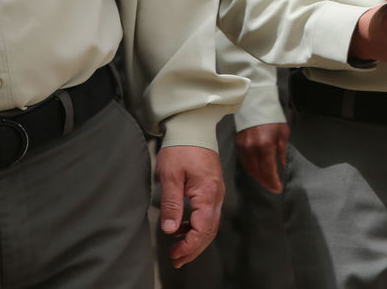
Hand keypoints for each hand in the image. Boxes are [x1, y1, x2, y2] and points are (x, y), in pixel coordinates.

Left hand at [157, 145, 224, 267]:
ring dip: (195, 239)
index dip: (189, 246)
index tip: (175, 255)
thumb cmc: (181, 147)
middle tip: (176, 260)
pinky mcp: (212, 188)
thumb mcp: (170, 175)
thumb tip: (171, 229)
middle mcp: (217, 195)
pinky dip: (197, 225)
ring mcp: (216, 192)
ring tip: (178, 248)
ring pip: (210, 223)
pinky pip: (208, 213)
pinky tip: (183, 227)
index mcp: (208, 193)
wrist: (193, 126)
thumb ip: (171, 203)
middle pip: (210, 231)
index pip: (203, 229)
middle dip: (193, 248)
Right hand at [235, 123, 289, 192]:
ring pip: (250, 169)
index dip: (273, 182)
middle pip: (258, 173)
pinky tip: (258, 172)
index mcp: (265, 145)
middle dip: (266, 183)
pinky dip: (252, 170)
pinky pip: (245, 162)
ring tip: (267, 182)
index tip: (279, 188)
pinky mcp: (238, 144)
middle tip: (273, 188)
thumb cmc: (273, 118)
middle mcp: (252, 148)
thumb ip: (282, 152)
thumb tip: (281, 166)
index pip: (268, 171)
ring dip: (258, 178)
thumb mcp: (283, 133)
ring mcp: (243, 147)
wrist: (256, 104)